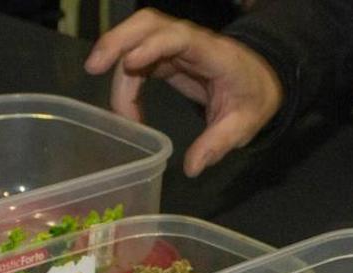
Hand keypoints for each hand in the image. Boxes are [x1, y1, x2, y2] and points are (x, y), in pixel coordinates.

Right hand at [84, 9, 282, 176]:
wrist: (259, 82)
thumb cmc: (251, 99)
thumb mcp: (242, 125)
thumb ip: (217, 143)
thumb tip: (193, 168)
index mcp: (214, 54)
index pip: (181, 39)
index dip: (154, 46)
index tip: (130, 63)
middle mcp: (191, 41)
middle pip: (150, 24)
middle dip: (119, 40)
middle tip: (94, 66)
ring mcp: (175, 45)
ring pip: (138, 34)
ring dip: (114, 50)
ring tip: (94, 75)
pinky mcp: (165, 55)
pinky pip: (138, 56)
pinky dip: (124, 78)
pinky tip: (125, 109)